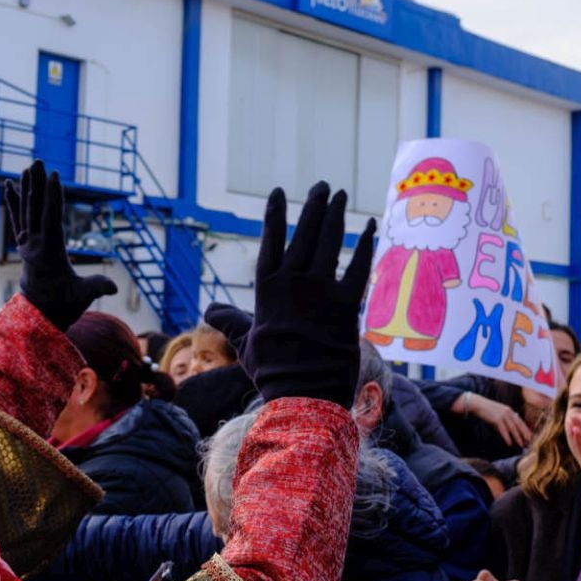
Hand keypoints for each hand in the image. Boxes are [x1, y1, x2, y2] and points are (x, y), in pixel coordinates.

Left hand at [4, 160, 117, 330]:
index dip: (53, 198)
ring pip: (25, 210)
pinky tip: (9, 185)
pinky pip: (17, 218)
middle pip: (35, 209)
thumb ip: (97, 288)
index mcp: (50, 253)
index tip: (54, 177)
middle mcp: (35, 245)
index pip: (51, 219)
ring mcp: (27, 244)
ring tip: (27, 168)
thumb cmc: (65, 304)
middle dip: (37, 185)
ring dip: (27, 188)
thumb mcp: (83, 296)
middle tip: (38, 162)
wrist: (39, 314)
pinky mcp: (24, 244)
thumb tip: (113, 287)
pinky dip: (13, 201)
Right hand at [243, 183, 377, 404]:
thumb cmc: (272, 371)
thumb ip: (230, 320)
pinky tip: (371, 225)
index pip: (271, 243)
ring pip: (330, 244)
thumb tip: (209, 310)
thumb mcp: (246, 343)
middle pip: (304, 236)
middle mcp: (294, 285)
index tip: (277, 192)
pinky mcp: (347, 305)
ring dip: (335, 216)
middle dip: (313, 208)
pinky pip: (359, 267)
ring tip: (339, 195)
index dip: (274, 216)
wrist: (304, 394)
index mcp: (267, 291)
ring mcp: (321, 293)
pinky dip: (366, 245)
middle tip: (322, 186)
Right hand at [461, 393, 533, 448]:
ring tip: (521, 444)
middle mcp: (508, 412)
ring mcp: (503, 415)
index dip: (526, 429)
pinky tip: (510, 443)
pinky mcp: (496, 419)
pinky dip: (507, 437)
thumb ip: (504, 421)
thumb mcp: (498, 414)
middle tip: (530, 442)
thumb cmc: (486, 410)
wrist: (477, 404)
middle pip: (519, 425)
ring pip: (513, 428)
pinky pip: (504, 430)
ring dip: (518, 437)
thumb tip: (507, 432)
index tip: (530, 436)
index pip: (520, 421)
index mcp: (509, 410)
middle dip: (525, 434)